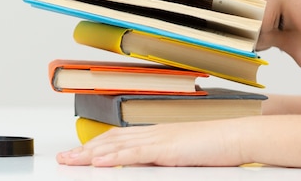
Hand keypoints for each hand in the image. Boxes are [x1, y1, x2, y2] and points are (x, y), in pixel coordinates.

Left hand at [57, 119, 247, 166]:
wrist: (237, 136)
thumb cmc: (218, 147)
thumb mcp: (187, 155)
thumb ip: (167, 159)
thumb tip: (150, 169)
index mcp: (159, 134)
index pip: (121, 139)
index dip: (98, 145)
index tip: (79, 153)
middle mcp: (155, 132)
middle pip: (113, 140)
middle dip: (85, 150)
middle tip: (63, 158)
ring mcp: (160, 138)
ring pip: (118, 145)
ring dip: (90, 153)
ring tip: (70, 161)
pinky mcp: (167, 148)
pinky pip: (135, 153)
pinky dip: (114, 157)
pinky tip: (98, 162)